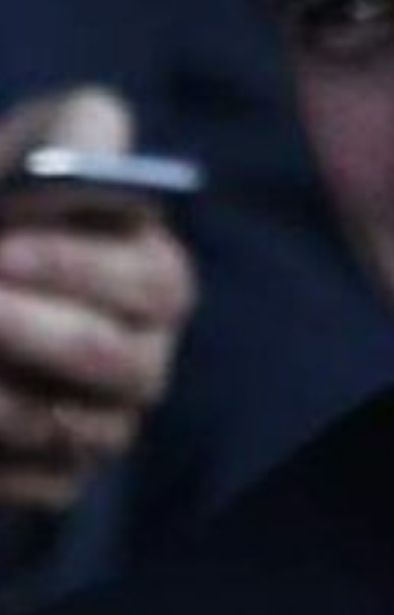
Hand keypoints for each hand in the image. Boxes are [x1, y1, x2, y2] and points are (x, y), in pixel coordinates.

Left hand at [0, 89, 196, 511]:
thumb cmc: (14, 201)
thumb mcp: (47, 141)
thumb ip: (80, 132)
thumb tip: (90, 153)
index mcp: (156, 279)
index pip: (151, 283)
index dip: (78, 269)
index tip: (3, 249)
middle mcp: (147, 357)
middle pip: (118, 360)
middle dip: (33, 331)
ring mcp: (108, 422)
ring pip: (71, 427)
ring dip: (1, 395)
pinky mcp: (62, 477)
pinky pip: (40, 482)